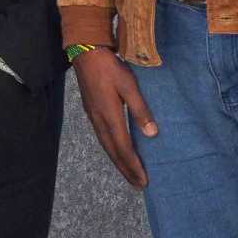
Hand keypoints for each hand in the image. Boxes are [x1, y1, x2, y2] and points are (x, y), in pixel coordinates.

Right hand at [72, 47, 159, 189]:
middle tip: (138, 184)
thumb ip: (140, 110)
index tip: (143, 180)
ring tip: (129, 173)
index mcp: (110, 116)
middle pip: (113, 152)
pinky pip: (103, 138)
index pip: (124, 148)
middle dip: (126, 170)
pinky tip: (117, 150)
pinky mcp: (92, 112)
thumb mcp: (129, 86)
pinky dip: (112, 150)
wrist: (85, 53)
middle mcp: (100, 121)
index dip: (134, 165)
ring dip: (118, 162)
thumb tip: (152, 134)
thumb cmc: (110, 68)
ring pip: (106, 146)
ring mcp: (93, 117)